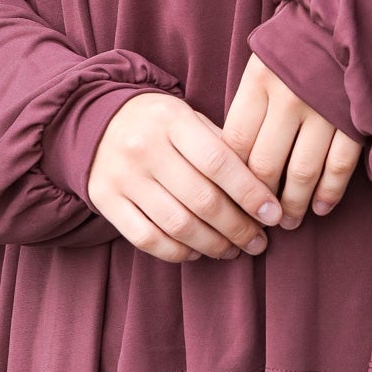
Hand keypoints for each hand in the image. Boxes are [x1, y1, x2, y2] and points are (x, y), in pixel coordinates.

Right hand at [86, 92, 283, 263]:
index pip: (219, 161)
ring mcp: (123, 176)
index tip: (273, 215)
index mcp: (172, 120)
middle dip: (238, 227)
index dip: (250, 193)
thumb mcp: (190, 119)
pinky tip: (196, 252)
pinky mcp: (106, 200)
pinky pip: (147, 239)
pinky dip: (177, 252)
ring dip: (212, 245)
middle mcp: (144, 147)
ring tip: (234, 250)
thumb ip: (222, 147)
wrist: (98, 120)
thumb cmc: (161, 123)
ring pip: (177, 224)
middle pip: (202, 199)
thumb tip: (263, 191)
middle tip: (258, 241)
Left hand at [222, 53, 362, 228]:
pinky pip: (339, 166)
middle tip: (259, 221)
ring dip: (293, 205)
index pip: (236, 143)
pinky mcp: (355, 117)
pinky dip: (329, 193)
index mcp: (259, 80)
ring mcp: (323, 108)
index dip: (231, 178)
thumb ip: (249, 105)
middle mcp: (288, 96)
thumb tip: (234, 159)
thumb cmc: (297, 45)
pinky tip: (320, 208)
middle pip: (265, 163)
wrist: (347, 17)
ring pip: (301, 172)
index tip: (230, 199)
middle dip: (260, 200)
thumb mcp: (263, 63)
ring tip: (288, 222)